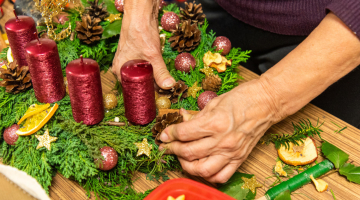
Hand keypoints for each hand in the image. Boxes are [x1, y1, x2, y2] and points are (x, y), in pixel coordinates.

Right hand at [112, 0, 175, 88]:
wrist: (140, 15)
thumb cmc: (141, 34)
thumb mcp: (153, 56)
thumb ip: (160, 72)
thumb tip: (169, 86)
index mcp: (120, 72)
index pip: (134, 90)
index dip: (146, 95)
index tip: (158, 98)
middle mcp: (121, 68)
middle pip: (137, 84)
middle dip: (150, 88)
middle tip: (164, 91)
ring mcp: (127, 62)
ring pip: (141, 76)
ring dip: (152, 79)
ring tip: (163, 83)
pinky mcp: (134, 56)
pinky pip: (142, 69)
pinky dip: (151, 71)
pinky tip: (158, 72)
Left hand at [159, 79, 281, 182]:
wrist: (267, 103)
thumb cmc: (242, 98)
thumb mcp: (214, 102)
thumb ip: (196, 116)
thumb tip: (181, 122)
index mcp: (215, 123)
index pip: (184, 133)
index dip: (169, 134)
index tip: (164, 134)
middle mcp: (223, 141)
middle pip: (189, 153)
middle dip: (173, 150)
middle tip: (167, 146)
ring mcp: (232, 153)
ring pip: (202, 170)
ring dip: (187, 166)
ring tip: (183, 158)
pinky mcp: (239, 159)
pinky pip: (221, 176)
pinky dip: (208, 176)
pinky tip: (202, 166)